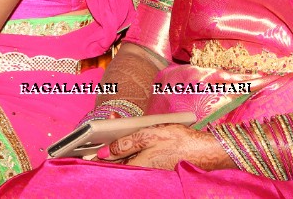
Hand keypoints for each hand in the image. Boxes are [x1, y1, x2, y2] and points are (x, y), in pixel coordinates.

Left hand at [97, 124, 234, 170]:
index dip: (98, 154)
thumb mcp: (150, 136)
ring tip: (114, 123)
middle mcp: (142, 170)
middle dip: (108, 144)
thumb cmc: (180, 142)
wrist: (207, 150)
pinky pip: (138, 155)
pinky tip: (132, 132)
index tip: (85, 146)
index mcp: (138, 166)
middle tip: (101, 126)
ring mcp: (150, 168)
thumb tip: (106, 151)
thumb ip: (126, 144)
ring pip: (128, 156)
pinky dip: (132, 145)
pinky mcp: (156, 164)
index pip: (110, 164)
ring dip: (120, 142)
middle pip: (118, 159)